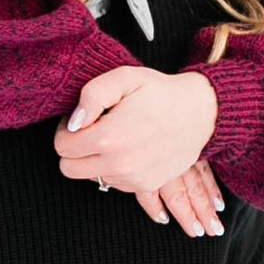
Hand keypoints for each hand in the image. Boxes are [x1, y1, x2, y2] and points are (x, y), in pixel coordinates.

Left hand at [55, 64, 222, 232]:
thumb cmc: (162, 93)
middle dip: (73, 150)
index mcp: (108, 138)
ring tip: (116, 137)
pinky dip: (113, 169)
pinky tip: (127, 149)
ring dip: (94, 160)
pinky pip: (113, 184)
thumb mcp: (124, 78)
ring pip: (90, 177)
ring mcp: (132, 179)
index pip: (62, 147)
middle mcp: (118, 164)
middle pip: (69, 169)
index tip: (80, 120)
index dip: (65, 130)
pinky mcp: (144, 185)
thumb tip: (73, 121)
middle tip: (90, 131)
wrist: (201, 113)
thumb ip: (91, 95)